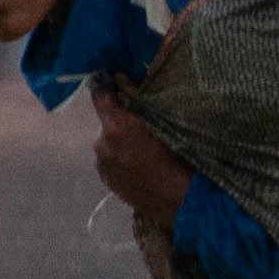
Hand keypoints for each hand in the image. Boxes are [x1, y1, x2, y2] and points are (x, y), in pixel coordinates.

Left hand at [92, 83, 194, 225]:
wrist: (178, 199)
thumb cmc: (176, 156)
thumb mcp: (163, 120)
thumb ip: (138, 98)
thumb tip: (122, 79)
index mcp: (116, 125)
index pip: (100, 96)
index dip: (108, 90)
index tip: (117, 89)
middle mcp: (102, 143)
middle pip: (107, 123)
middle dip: (120, 124)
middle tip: (142, 131)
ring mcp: (103, 165)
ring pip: (109, 145)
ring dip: (120, 144)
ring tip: (143, 155)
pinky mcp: (107, 181)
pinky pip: (111, 162)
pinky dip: (121, 161)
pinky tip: (139, 168)